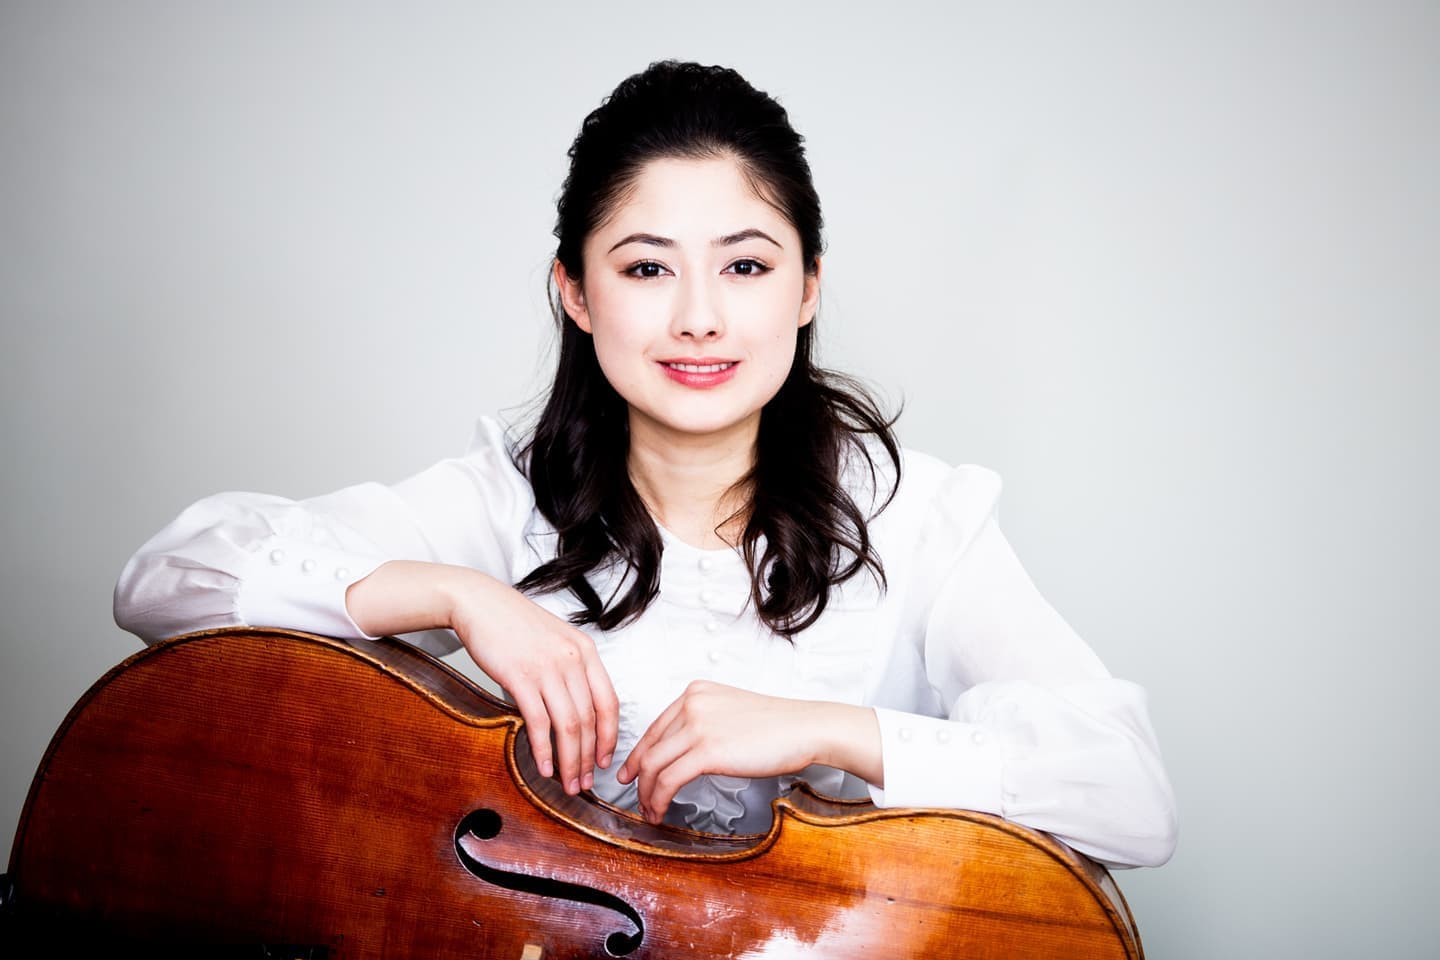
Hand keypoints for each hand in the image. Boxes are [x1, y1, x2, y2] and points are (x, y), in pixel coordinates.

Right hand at [446, 572, 618, 796]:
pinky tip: (545, 768)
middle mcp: (572, 660)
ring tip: (568, 784)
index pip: (610, 702)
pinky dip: (543, 750)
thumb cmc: (516, 625)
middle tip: (585, 783)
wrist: (480, 603)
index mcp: (586, 651)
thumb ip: (571, 671)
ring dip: (571, 761)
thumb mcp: (556, 641)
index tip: (606, 760)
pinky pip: (539, 722)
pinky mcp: (520, 677)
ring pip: (569, 725)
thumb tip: (576, 713)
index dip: (609, 736)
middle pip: (590, 720)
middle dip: (590, 758)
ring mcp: (547, 668)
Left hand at [615, 680, 880, 823]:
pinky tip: (661, 811)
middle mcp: (691, 704)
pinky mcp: (706, 750)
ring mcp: (697, 725)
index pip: (655, 728)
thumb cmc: (779, 726)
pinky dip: (658, 799)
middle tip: (637, 797)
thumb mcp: (731, 712)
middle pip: (649, 747)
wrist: (806, 728)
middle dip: (638, 777)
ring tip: (650, 811)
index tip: (632, 772)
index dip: (639, 755)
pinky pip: (668, 779)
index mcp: (696, 693)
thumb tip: (685, 752)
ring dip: (646, 794)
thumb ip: (705, 724)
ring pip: (653, 765)